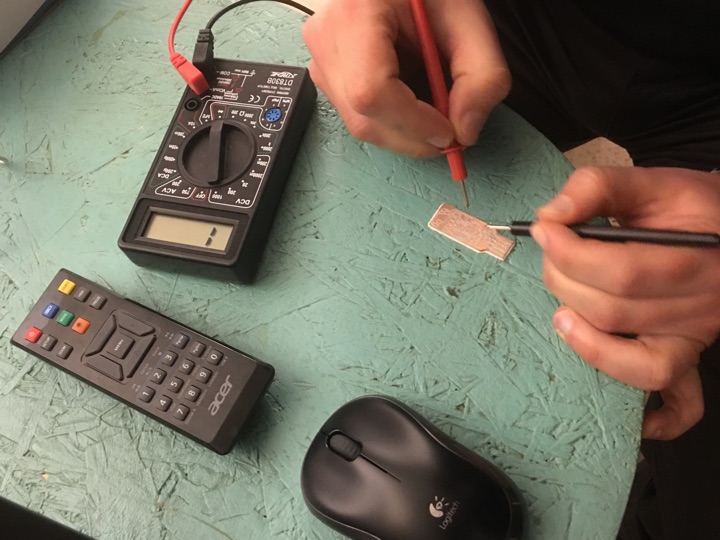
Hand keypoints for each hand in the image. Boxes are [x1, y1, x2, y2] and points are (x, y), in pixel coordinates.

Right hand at [302, 0, 509, 156]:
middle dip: (412, 137)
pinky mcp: (327, 75)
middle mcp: (326, 39)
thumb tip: (465, 132)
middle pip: (363, 118)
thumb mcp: (469, 20)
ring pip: (360, 125)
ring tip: (432, 108)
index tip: (448, 130)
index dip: (413, 122)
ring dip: (404, 132)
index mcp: (355, 13)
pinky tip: (411, 100)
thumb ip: (482, 75)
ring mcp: (322, 59)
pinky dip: (392, 122)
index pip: (371, 90)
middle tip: (450, 131)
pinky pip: (358, 118)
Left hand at [531, 167, 719, 439]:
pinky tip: (632, 414)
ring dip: (582, 336)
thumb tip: (551, 216)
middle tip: (552, 256)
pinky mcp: (691, 357)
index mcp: (698, 256)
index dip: (569, 253)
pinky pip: (682, 403)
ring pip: (633, 358)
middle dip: (564, 282)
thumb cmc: (690, 207)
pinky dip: (656, 415)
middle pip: (616, 312)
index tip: (543, 229)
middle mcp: (704, 305)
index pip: (622, 271)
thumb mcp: (652, 182)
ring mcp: (698, 337)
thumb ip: (598, 187)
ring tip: (562, 310)